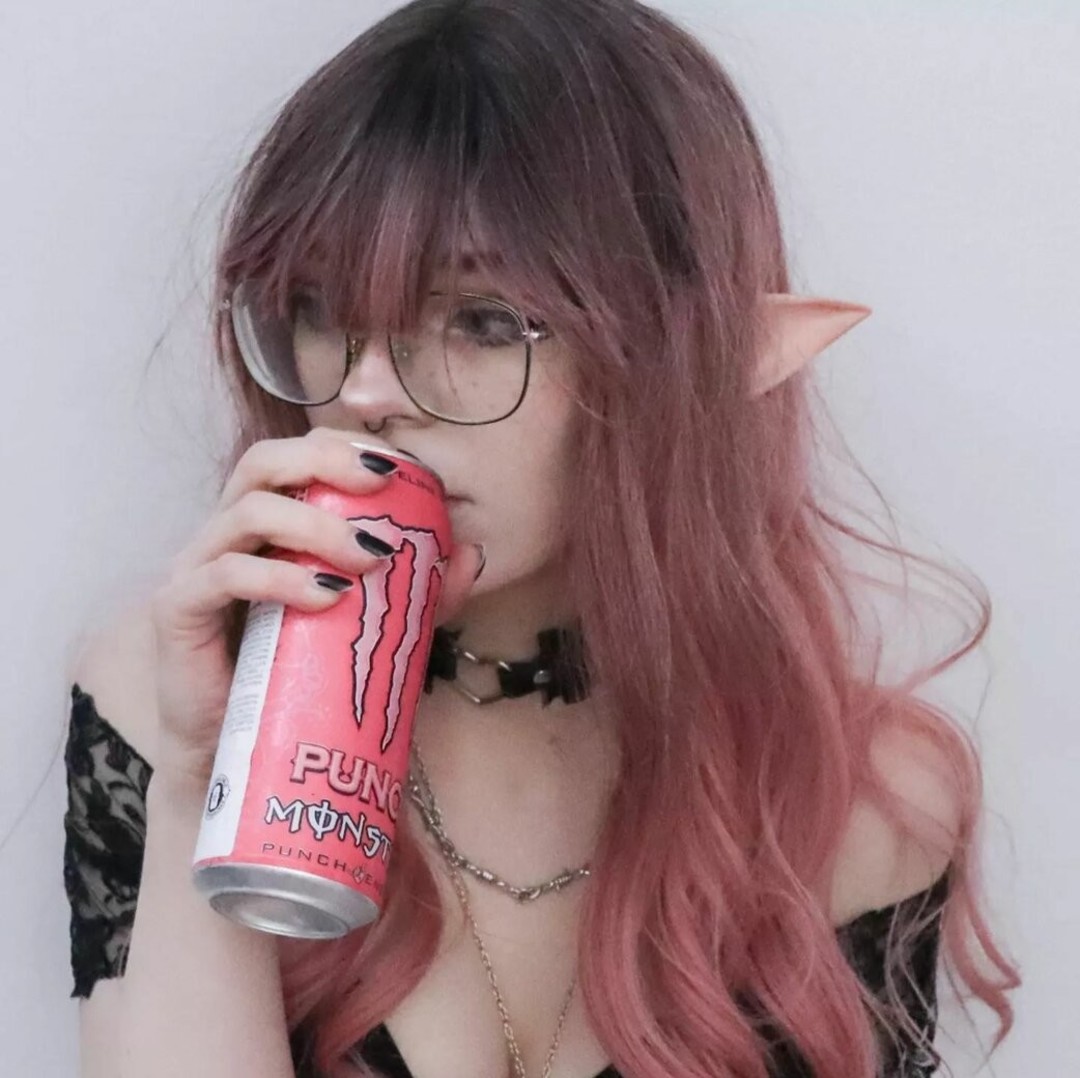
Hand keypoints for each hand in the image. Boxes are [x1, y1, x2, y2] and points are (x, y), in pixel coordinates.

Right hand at [148, 426, 481, 788]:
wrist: (233, 751)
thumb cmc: (297, 678)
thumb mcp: (371, 623)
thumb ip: (420, 589)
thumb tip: (473, 554)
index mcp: (265, 526)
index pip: (294, 458)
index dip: (341, 447)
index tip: (397, 466)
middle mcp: (224, 534)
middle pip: (262, 462)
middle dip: (326, 462)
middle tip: (383, 484)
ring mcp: (195, 567)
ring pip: (248, 512)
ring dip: (317, 526)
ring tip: (369, 559)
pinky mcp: (178, 610)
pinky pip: (226, 574)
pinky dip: (282, 578)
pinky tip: (327, 597)